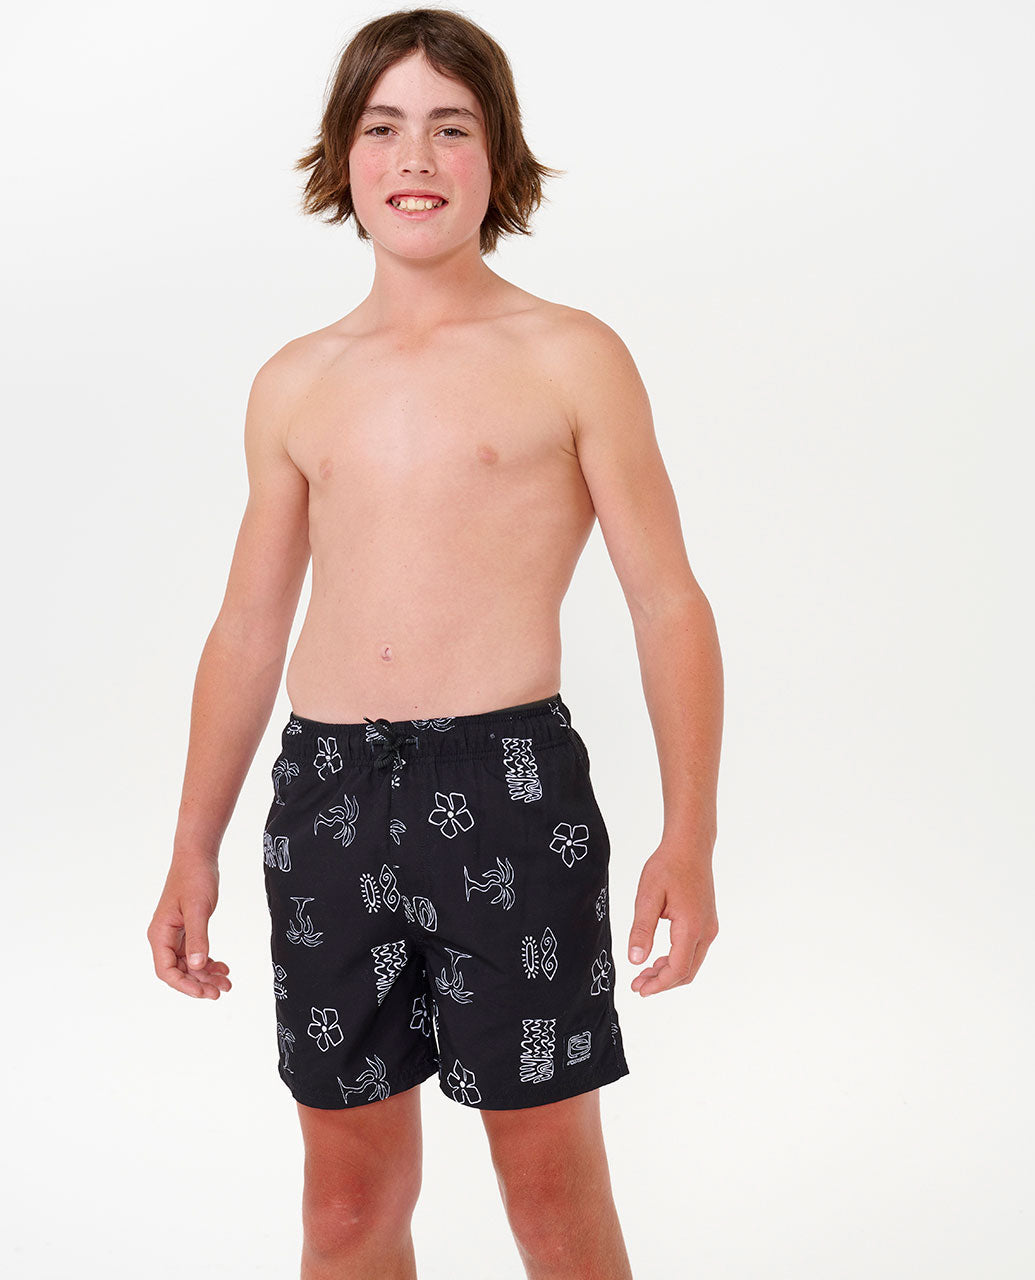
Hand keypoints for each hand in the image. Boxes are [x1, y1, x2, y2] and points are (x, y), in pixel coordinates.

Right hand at [147, 858, 231, 999]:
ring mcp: (174, 934)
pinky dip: (207, 961)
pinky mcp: (186, 929)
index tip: (204, 992)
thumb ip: (198, 938)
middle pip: (178, 971)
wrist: (197, 857)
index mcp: (160, 934)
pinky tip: (222, 966)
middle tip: (221, 991)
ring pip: (188, 964)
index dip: (184, 985)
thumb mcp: (198, 909)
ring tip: (226, 982)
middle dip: (199, 983)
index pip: (166, 971)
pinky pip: (194, 953)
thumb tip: (198, 966)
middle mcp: (164, 937)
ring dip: (206, 975)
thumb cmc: (194, 878)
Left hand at [627, 841, 717, 995]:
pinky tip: (658, 959)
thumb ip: (641, 929)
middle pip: (687, 971)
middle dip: (662, 983)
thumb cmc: (667, 867)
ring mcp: (710, 927)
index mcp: (691, 927)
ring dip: (669, 973)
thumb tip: (635, 960)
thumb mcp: (647, 896)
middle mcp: (706, 931)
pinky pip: (694, 951)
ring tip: (644, 974)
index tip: (639, 990)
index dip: (658, 984)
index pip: (677, 969)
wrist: (689, 847)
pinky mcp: (707, 923)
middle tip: (637, 985)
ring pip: (691, 963)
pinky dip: (677, 961)